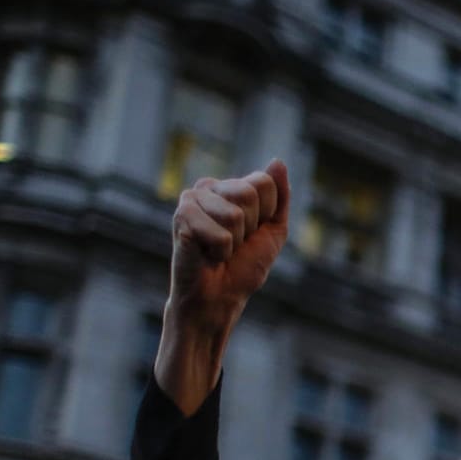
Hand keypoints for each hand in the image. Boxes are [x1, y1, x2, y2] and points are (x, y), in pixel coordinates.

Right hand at [155, 159, 289, 412]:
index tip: (252, 233)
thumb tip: (277, 161)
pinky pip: (221, 233)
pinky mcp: (180, 218)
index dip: (266, 215)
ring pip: (235, 214)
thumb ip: (280, 197)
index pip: (264, 183)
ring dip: (234, 241)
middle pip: (250, 193)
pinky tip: (205, 255)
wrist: (219, 298)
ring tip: (218, 250)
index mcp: (228, 187)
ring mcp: (190, 201)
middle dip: (251, 227)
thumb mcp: (273, 231)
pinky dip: (220, 251)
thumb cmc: (243, 267)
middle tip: (234, 243)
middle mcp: (206, 187)